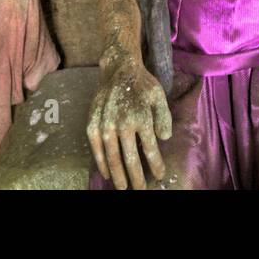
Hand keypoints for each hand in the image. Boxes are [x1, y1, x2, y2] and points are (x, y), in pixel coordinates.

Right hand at [86, 57, 171, 189]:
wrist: (118, 69)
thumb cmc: (142, 85)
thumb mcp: (159, 96)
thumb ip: (163, 118)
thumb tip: (164, 139)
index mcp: (141, 117)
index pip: (150, 149)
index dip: (156, 165)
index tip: (160, 176)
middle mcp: (122, 123)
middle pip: (130, 158)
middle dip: (136, 177)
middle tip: (141, 190)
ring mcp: (105, 124)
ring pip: (112, 156)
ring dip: (118, 175)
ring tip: (124, 188)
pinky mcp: (93, 123)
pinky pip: (96, 148)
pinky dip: (101, 162)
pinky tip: (107, 174)